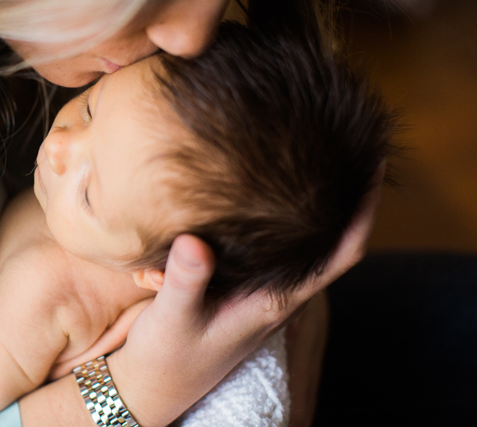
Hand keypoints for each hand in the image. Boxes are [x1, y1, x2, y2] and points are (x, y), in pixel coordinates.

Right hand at [105, 171, 381, 426]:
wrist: (153, 384)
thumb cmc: (168, 357)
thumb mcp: (173, 320)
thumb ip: (186, 282)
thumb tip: (196, 241)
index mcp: (276, 300)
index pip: (342, 252)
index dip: (364, 209)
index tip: (372, 163)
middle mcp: (278, 292)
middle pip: (330, 237)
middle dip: (344, 192)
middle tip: (341, 141)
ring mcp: (260, 288)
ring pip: (300, 238)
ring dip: (311, 201)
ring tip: (311, 152)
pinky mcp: (239, 284)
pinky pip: (268, 242)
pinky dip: (274, 212)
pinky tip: (258, 187)